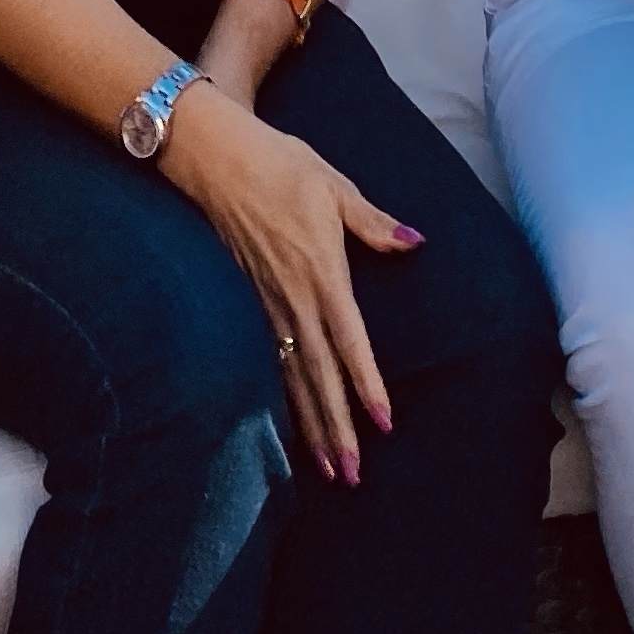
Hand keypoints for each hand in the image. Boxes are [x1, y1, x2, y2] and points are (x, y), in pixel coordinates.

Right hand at [159, 82, 419, 482]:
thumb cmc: (281, 165)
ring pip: (293, 377)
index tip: (384, 424)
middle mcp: (294, 298)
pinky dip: (282, 399)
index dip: (367, 385)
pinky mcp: (250, 302)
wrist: (218, 157)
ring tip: (328, 469)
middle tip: (352, 475)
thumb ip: (373, 223)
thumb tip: (415, 242)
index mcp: (322, 272)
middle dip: (337, 427)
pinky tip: (290, 426)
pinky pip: (270, 362)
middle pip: (320, 375)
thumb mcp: (334, 186)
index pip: (350, 342)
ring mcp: (268, 304)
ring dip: (311, 425)